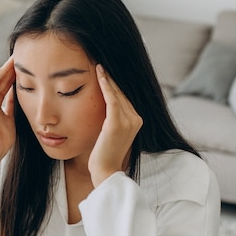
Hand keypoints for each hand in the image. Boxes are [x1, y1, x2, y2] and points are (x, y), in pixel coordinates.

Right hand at [0, 57, 15, 180]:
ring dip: (1, 69)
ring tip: (12, 59)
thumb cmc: (2, 138)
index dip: (13, 74)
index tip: (24, 65)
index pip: (5, 85)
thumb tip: (17, 90)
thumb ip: (11, 104)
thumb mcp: (11, 117)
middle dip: (9, 68)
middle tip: (19, 57)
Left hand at [89, 65, 142, 186]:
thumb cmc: (104, 155)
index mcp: (137, 121)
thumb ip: (113, 121)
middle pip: (122, 93)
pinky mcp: (117, 123)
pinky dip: (105, 85)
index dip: (114, 84)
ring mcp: (128, 121)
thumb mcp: (112, 134)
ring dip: (107, 78)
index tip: (105, 72)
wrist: (105, 171)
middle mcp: (136, 119)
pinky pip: (111, 99)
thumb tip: (105, 110)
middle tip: (100, 63)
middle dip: (111, 78)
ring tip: (98, 65)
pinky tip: (99, 74)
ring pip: (117, 94)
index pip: (124, 98)